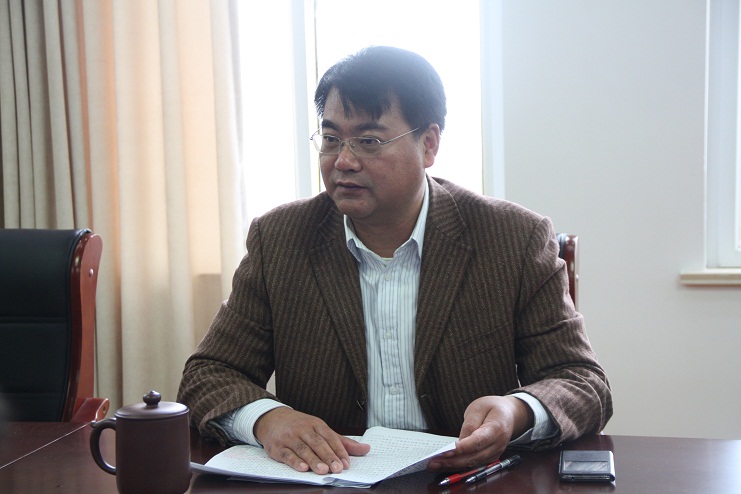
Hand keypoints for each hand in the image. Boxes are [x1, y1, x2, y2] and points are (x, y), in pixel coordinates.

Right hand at [254, 407, 370, 473]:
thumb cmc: (300, 426)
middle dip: (328, 456)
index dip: (339, 451)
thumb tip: (366, 449)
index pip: (330, 438)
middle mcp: (303, 429)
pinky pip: (286, 454)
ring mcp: (290, 438)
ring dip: (313, 460)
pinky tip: (302, 468)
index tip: (346, 463)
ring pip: (303, 449)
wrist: (272, 418)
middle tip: (337, 469)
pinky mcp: (277, 447)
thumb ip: (343, 442)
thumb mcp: (321, 429)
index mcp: (316, 424)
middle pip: (318, 443)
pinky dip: (294, 461)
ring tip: (323, 470)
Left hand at [427, 395, 532, 470]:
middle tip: (433, 461)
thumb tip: (459, 442)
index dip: (462, 448)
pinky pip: (474, 464)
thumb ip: (469, 424)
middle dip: (453, 460)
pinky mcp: (490, 457)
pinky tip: (445, 464)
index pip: (478, 441)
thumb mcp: (479, 407)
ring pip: (473, 464)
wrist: (510, 414)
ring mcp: (495, 453)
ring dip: (453, 466)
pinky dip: (459, 465)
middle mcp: (498, 444)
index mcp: (497, 428)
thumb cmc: (493, 408)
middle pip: (475, 457)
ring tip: (434, 464)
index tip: (446, 451)